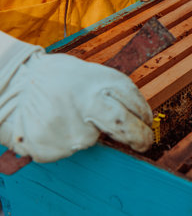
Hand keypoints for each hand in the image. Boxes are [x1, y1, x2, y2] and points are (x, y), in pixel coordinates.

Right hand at [0, 47, 152, 162]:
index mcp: (102, 82)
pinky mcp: (54, 145)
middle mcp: (90, 103)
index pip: (136, 105)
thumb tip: (139, 115)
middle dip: (140, 138)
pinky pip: (69, 147)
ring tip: (69, 115)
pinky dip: (66, 139)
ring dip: (88, 132)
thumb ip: (113, 93)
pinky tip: (56, 123)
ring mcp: (71, 126)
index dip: (144, 117)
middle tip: (143, 144)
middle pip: (127, 127)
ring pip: (93, 139)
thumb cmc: (59, 79)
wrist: (16, 83)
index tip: (146, 123)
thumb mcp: (91, 74)